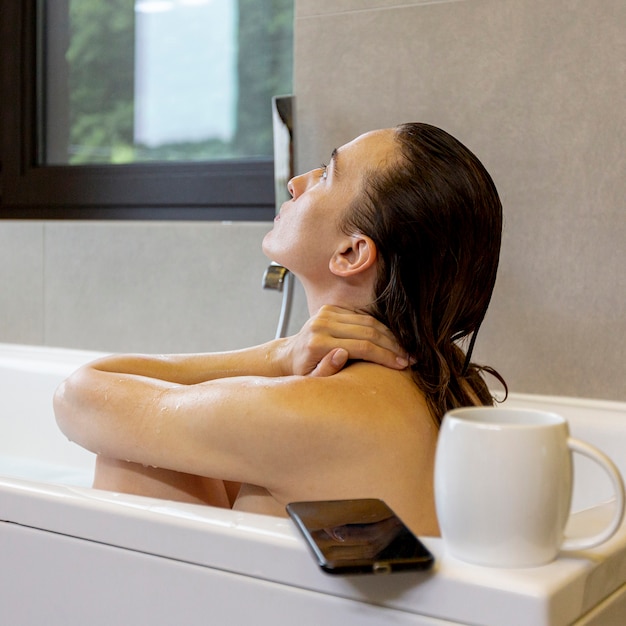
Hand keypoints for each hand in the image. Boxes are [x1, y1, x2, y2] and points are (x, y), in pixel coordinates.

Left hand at [283, 305, 408, 376]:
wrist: (290, 354)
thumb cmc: (303, 371)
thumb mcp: (311, 380)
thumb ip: (326, 369)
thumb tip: (342, 353)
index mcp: (318, 342)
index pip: (361, 346)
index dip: (385, 356)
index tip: (403, 365)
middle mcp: (322, 323)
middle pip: (368, 331)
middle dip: (393, 345)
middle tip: (411, 357)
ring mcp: (326, 313)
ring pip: (368, 321)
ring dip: (389, 335)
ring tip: (405, 349)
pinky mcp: (331, 308)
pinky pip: (362, 315)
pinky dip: (378, 326)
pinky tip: (391, 339)